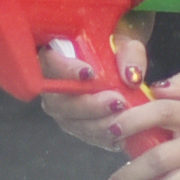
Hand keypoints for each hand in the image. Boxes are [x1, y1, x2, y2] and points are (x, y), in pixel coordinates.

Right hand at [42, 24, 157, 150]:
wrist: (123, 69)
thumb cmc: (116, 50)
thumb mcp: (127, 43)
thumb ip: (129, 54)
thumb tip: (131, 76)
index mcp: (57, 56)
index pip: (48, 62)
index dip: (65, 70)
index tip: (90, 73)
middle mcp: (54, 87)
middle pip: (59, 102)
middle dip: (88, 105)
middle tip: (117, 101)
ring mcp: (63, 111)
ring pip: (72, 123)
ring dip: (99, 124)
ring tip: (124, 117)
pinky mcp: (78, 127)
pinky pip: (87, 136)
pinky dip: (105, 137)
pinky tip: (124, 132)